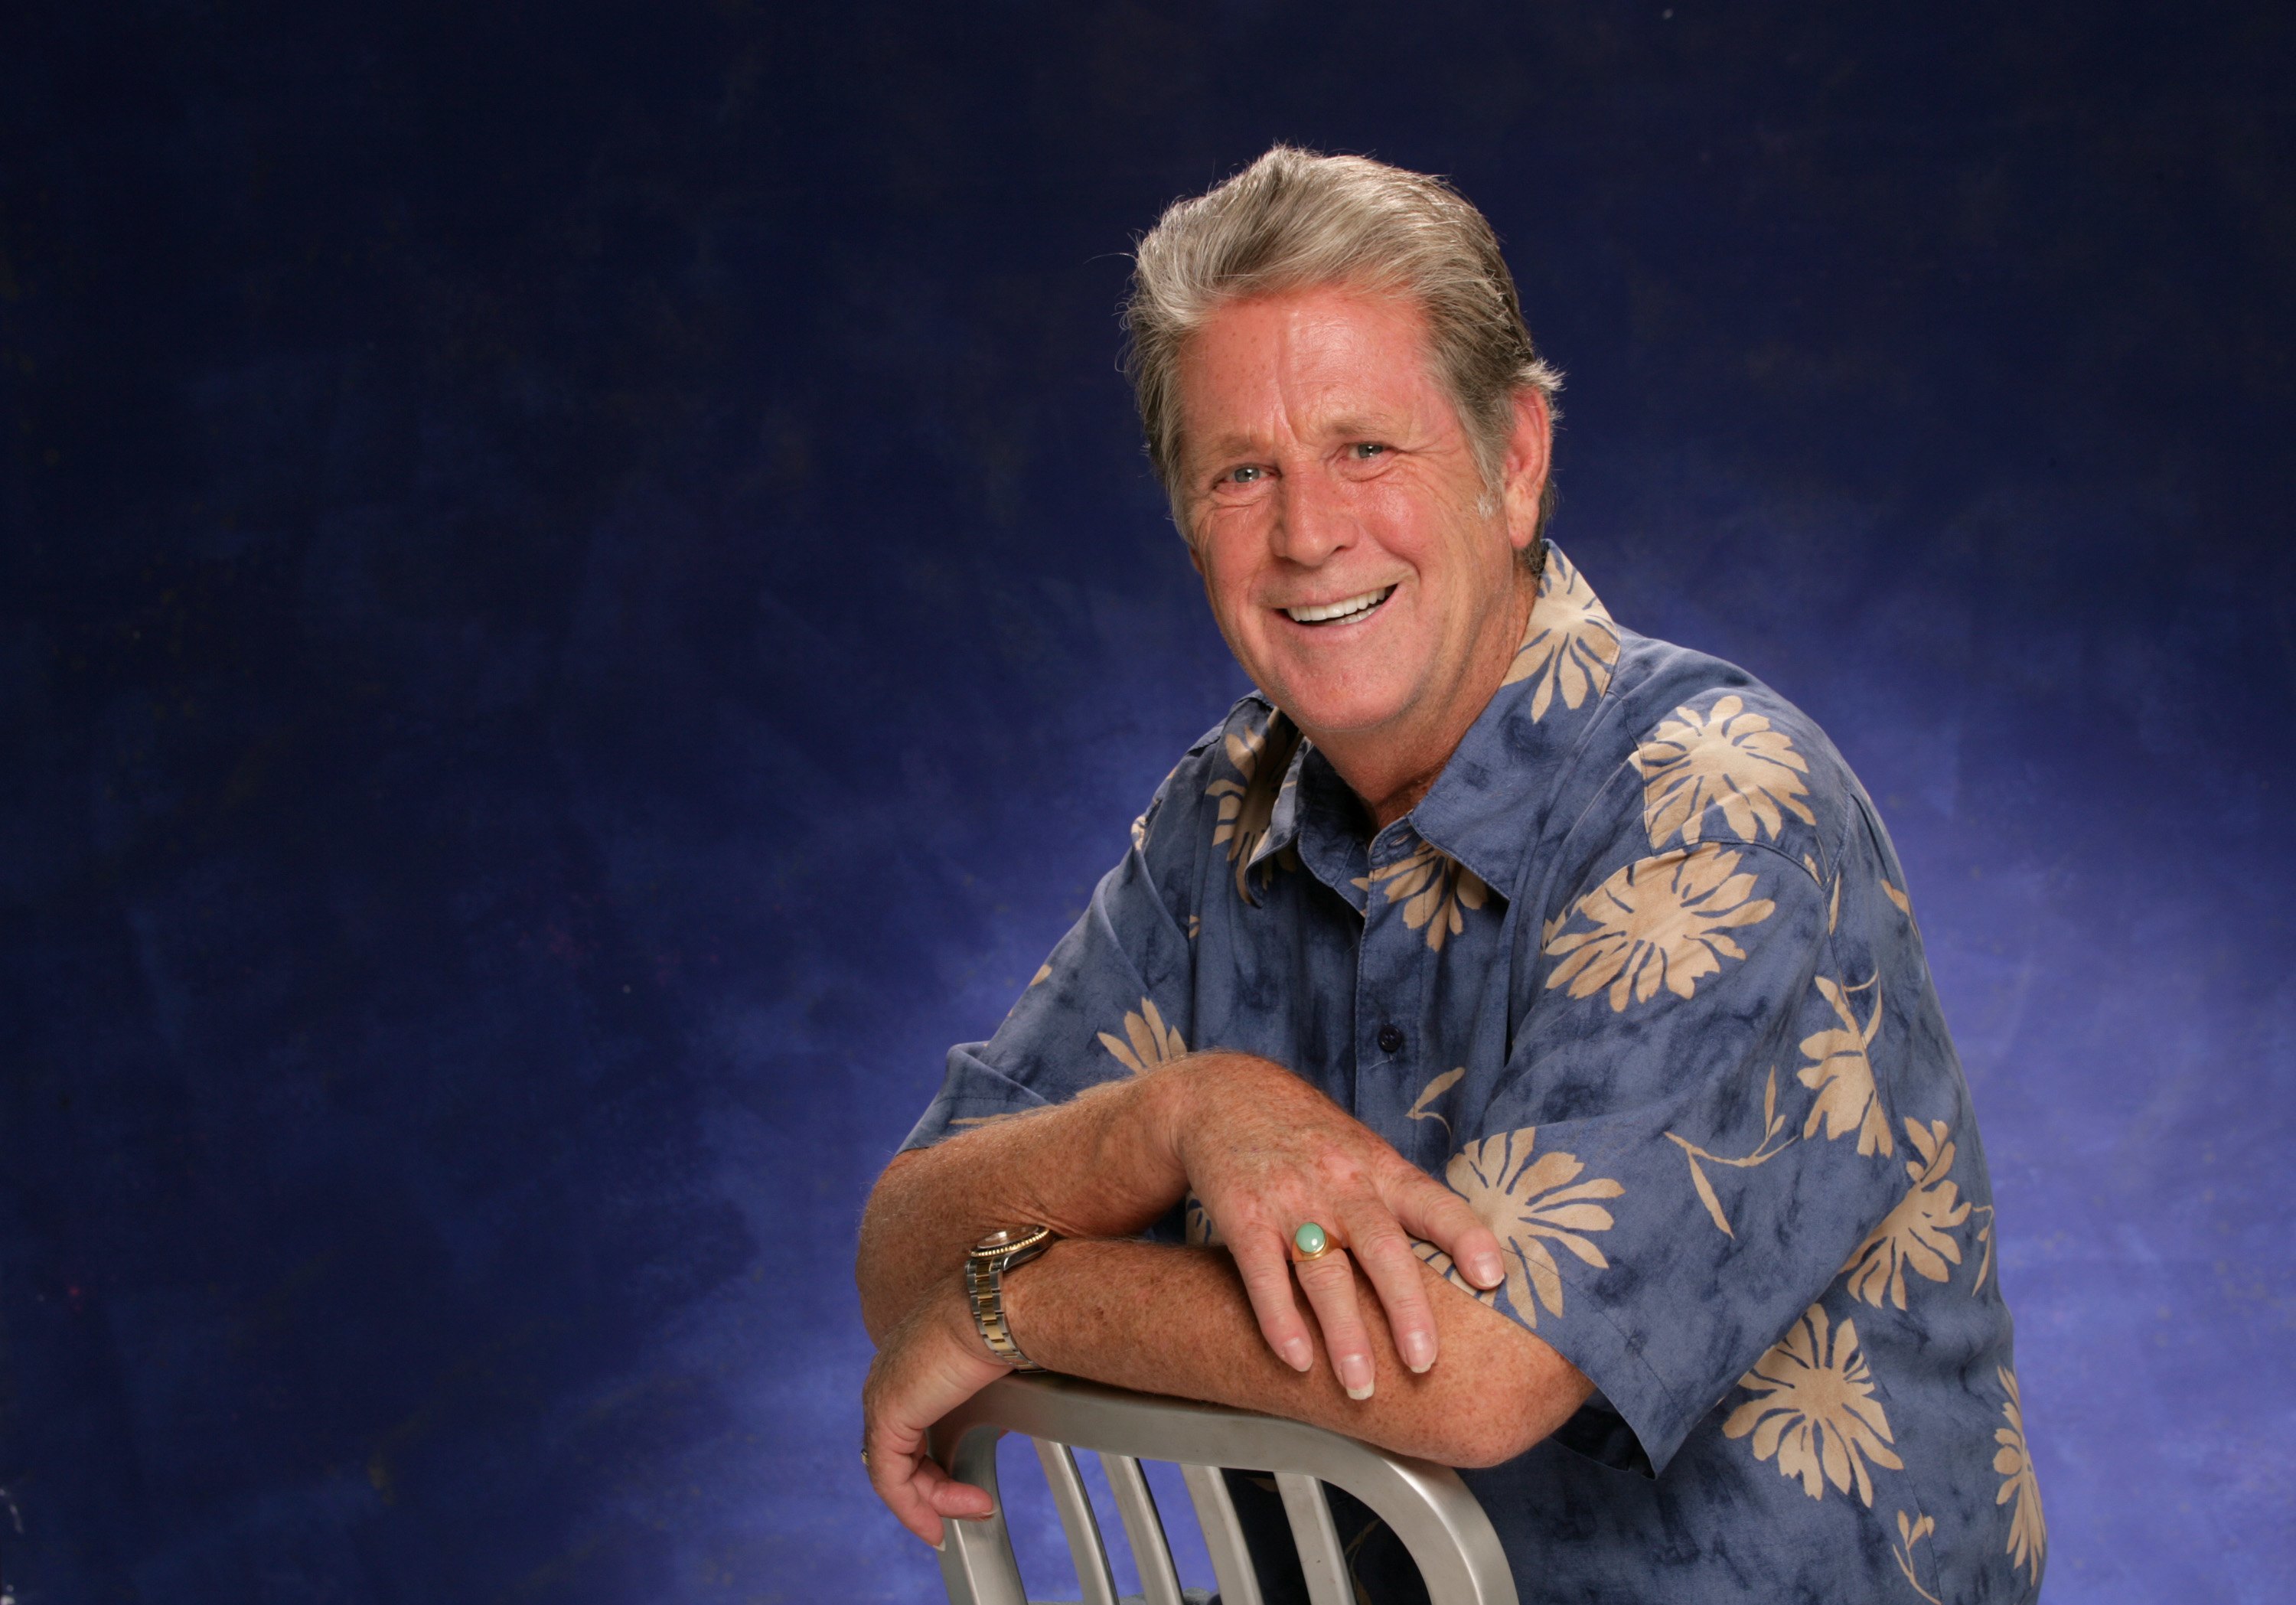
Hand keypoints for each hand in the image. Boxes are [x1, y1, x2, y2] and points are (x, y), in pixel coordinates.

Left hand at [861, 1282, 1011, 1545]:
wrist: (996, 1308)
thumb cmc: (1002, 1323)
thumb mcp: (989, 1370)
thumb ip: (981, 1401)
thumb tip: (993, 1429)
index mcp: (908, 1364)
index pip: (910, 1429)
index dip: (935, 1466)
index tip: (966, 1488)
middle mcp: (886, 1379)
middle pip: (900, 1455)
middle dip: (937, 1491)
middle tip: (976, 1507)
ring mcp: (882, 1397)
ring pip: (895, 1472)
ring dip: (936, 1500)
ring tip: (977, 1508)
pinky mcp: (886, 1416)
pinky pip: (890, 1480)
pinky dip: (915, 1506)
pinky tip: (942, 1519)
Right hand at [1159, 1055, 1504, 1398]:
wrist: (1224, 1094)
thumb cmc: (1310, 1136)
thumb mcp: (1363, 1151)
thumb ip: (1403, 1203)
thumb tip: (1470, 1263)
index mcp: (1379, 1168)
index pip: (1433, 1202)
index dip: (1465, 1237)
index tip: (1493, 1277)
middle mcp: (1340, 1182)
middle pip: (1381, 1246)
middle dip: (1405, 1308)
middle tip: (1423, 1363)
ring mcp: (1290, 1199)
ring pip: (1323, 1271)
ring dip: (1343, 1333)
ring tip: (1361, 1387)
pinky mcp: (1242, 1214)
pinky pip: (1262, 1274)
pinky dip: (1280, 1320)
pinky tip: (1298, 1360)